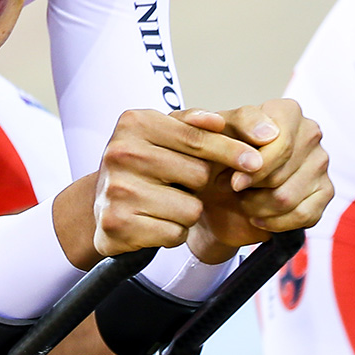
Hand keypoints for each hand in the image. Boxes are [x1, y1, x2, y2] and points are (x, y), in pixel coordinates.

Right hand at [81, 108, 266, 257]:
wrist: (98, 205)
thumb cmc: (142, 165)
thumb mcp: (163, 134)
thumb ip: (193, 124)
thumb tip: (218, 120)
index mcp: (134, 122)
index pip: (197, 138)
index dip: (231, 150)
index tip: (256, 161)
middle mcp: (120, 152)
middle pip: (198, 175)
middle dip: (198, 185)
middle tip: (176, 185)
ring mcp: (116, 190)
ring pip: (190, 209)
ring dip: (186, 212)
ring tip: (163, 204)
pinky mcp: (117, 225)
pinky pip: (174, 234)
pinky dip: (172, 233)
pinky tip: (153, 222)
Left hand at [174, 100, 333, 257]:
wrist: (218, 194)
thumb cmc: (215, 159)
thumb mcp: (204, 138)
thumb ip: (205, 123)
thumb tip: (228, 126)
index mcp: (286, 111)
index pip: (277, 141)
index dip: (252, 167)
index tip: (233, 181)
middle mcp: (310, 132)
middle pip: (280, 172)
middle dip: (250, 189)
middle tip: (233, 189)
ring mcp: (320, 163)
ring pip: (286, 197)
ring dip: (256, 207)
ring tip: (244, 200)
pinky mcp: (325, 192)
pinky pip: (303, 216)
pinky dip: (274, 222)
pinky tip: (258, 217)